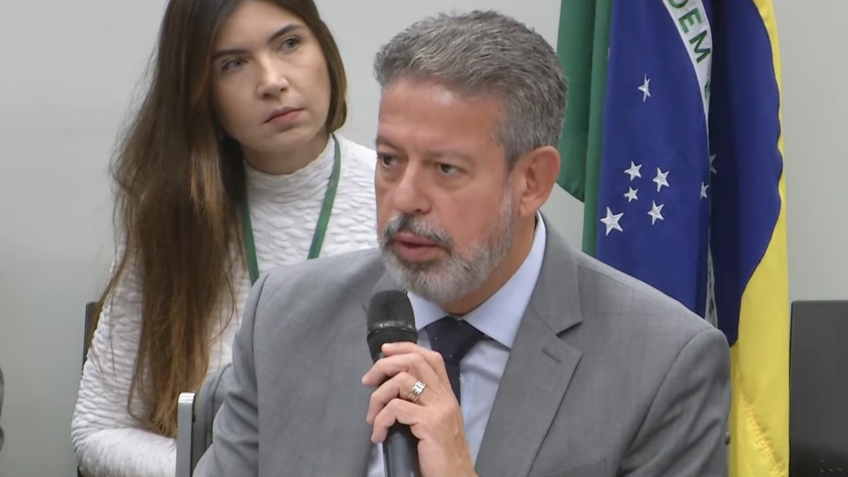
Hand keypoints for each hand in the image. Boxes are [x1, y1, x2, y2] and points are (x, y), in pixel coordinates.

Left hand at [362, 342, 476, 476]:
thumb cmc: (441, 454)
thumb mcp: (434, 423)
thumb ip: (420, 404)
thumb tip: (391, 391)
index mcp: (446, 394)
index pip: (430, 357)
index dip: (406, 347)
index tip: (384, 351)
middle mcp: (444, 396)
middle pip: (414, 362)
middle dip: (385, 365)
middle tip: (368, 380)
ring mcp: (438, 408)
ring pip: (401, 382)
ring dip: (378, 397)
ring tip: (372, 417)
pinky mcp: (430, 423)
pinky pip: (396, 409)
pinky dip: (381, 420)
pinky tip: (379, 435)